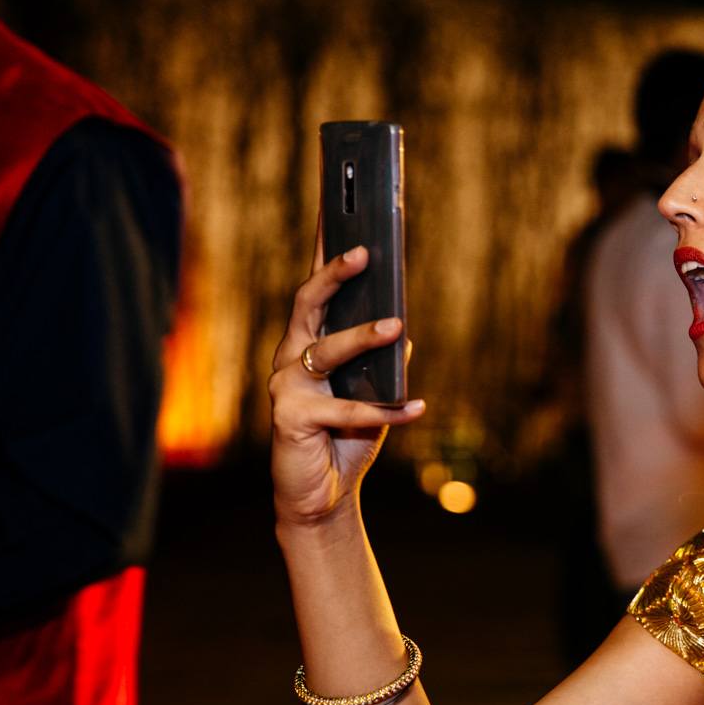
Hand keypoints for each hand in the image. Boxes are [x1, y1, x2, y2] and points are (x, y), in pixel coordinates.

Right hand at [269, 244, 424, 526]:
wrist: (322, 495)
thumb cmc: (347, 436)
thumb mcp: (376, 391)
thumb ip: (387, 360)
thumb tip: (402, 326)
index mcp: (308, 341)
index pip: (317, 287)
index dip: (325, 248)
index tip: (338, 208)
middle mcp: (291, 357)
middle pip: (308, 303)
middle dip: (335, 273)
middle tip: (365, 252)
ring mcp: (286, 386)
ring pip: (325, 350)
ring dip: (364, 335)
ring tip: (398, 325)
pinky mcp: (290, 419)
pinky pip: (343, 409)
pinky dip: (383, 411)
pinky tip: (417, 408)